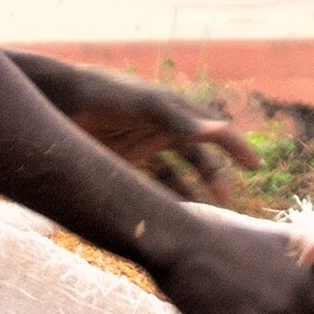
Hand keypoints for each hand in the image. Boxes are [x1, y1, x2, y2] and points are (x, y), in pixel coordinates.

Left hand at [21, 58, 253, 201]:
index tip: (255, 166)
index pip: (214, 131)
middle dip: (215, 179)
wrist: (58, 99)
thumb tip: (220, 129)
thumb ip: (180, 119)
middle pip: (200, 159)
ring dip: (191, 194)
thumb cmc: (104, 95)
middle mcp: (165, 129)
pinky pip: (152, 183)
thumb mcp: (144, 106)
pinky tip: (169, 218)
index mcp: (176, 112)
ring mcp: (145, 145)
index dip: (237, 147)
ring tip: (200, 218)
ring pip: (178, 176)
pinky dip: (163, 199)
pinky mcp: (125, 159)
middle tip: (226, 205)